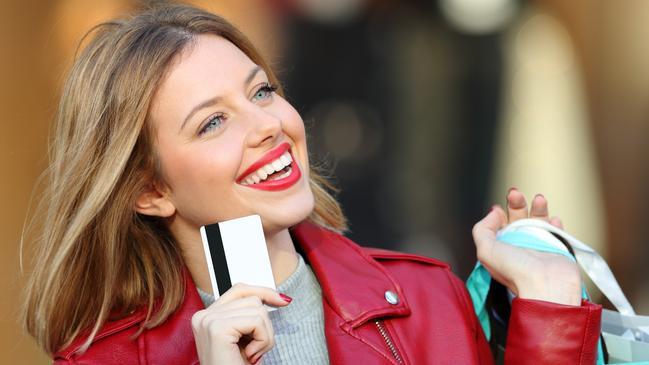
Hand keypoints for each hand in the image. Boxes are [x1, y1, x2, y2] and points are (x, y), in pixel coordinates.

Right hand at [191, 283, 291, 364]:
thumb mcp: (245, 338)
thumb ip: (251, 315)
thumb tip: (279, 297)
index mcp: (206, 316)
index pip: (239, 290)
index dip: (263, 292)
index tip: (283, 300)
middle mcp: (203, 316)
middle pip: (251, 298)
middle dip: (264, 325)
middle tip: (255, 350)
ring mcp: (208, 320)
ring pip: (258, 309)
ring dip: (265, 335)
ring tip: (252, 354)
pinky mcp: (217, 328)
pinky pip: (257, 321)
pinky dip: (263, 340)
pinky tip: (250, 356)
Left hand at [472, 188, 581, 305]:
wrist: (547, 285)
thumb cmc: (516, 271)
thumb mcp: (486, 249)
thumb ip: (482, 229)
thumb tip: (495, 213)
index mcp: (502, 248)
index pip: (499, 226)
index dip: (498, 214)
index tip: (498, 208)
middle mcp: (520, 246)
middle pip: (518, 218)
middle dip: (516, 203)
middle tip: (515, 193)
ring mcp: (539, 245)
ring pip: (538, 220)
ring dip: (538, 207)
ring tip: (539, 199)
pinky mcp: (557, 247)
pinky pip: (556, 230)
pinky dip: (555, 222)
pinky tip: (554, 218)